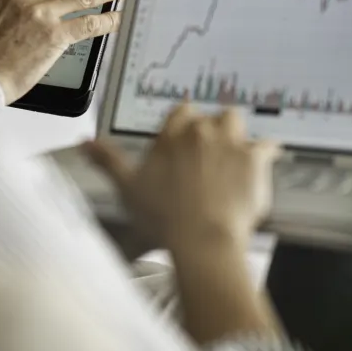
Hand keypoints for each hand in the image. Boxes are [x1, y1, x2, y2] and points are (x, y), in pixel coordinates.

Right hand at [86, 106, 281, 342]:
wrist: (201, 238)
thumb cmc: (163, 218)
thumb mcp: (127, 188)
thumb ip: (107, 160)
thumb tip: (84, 143)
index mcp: (171, 136)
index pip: (180, 112)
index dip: (184, 121)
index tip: (184, 132)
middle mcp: (201, 132)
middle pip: (210, 116)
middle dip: (211, 129)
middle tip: (208, 152)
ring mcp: (230, 143)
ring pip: (236, 121)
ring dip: (236, 132)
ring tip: (233, 152)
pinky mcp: (254, 159)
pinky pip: (267, 146)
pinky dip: (267, 153)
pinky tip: (266, 161)